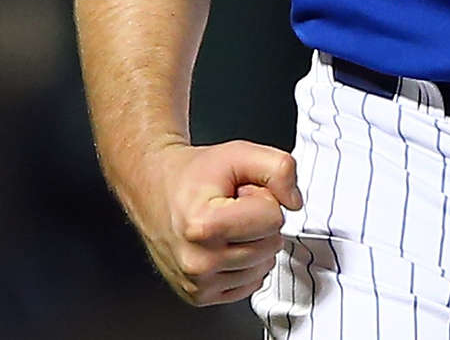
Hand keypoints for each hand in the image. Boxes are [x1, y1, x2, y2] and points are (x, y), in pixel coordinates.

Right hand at [130, 140, 302, 305]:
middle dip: (258, 221)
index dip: (262, 197)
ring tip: (225, 223)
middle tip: (231, 206)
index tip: (238, 192)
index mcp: (203, 226)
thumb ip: (278, 168)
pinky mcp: (200, 296)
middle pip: (271, 244)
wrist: (155, 187)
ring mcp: (198, 283)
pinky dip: (244, 262)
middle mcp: (197, 261)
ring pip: (264, 266)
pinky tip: (222, 243)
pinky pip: (251, 283)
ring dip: (251, 241)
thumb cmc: (194, 174)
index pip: (273, 218)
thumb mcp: (239, 153)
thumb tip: (294, 201)